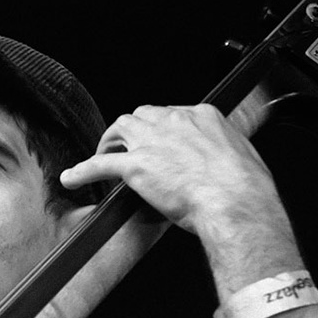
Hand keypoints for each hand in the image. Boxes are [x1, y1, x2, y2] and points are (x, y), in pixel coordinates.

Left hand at [60, 105, 298, 287]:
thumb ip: (228, 152)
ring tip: (105, 156)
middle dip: (134, 131)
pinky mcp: (136, 166)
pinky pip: (100, 165)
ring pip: (121, 129)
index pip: (172, 114)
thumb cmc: (245, 188)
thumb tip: (230, 160)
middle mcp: (174, 122)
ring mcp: (152, 142)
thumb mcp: (244, 157)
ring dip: (110, 142)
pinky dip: (83, 171)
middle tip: (130, 148)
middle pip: (143, 116)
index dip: (161, 129)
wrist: (236, 203)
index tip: (160, 142)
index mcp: (203, 117)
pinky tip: (73, 178)